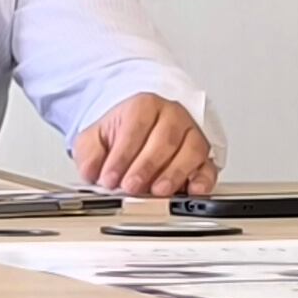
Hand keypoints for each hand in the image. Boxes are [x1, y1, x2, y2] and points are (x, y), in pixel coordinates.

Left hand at [72, 93, 218, 197]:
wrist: (139, 130)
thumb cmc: (122, 133)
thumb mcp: (96, 138)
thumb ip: (89, 153)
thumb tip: (91, 170)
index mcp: (145, 105)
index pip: (136, 126)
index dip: (122, 155)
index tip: (110, 176)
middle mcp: (172, 117)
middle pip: (164, 139)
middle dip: (146, 166)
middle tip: (131, 186)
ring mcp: (190, 135)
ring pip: (190, 151)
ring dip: (173, 174)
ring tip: (157, 191)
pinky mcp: (203, 157)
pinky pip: (208, 166)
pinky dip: (203, 180)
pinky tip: (192, 191)